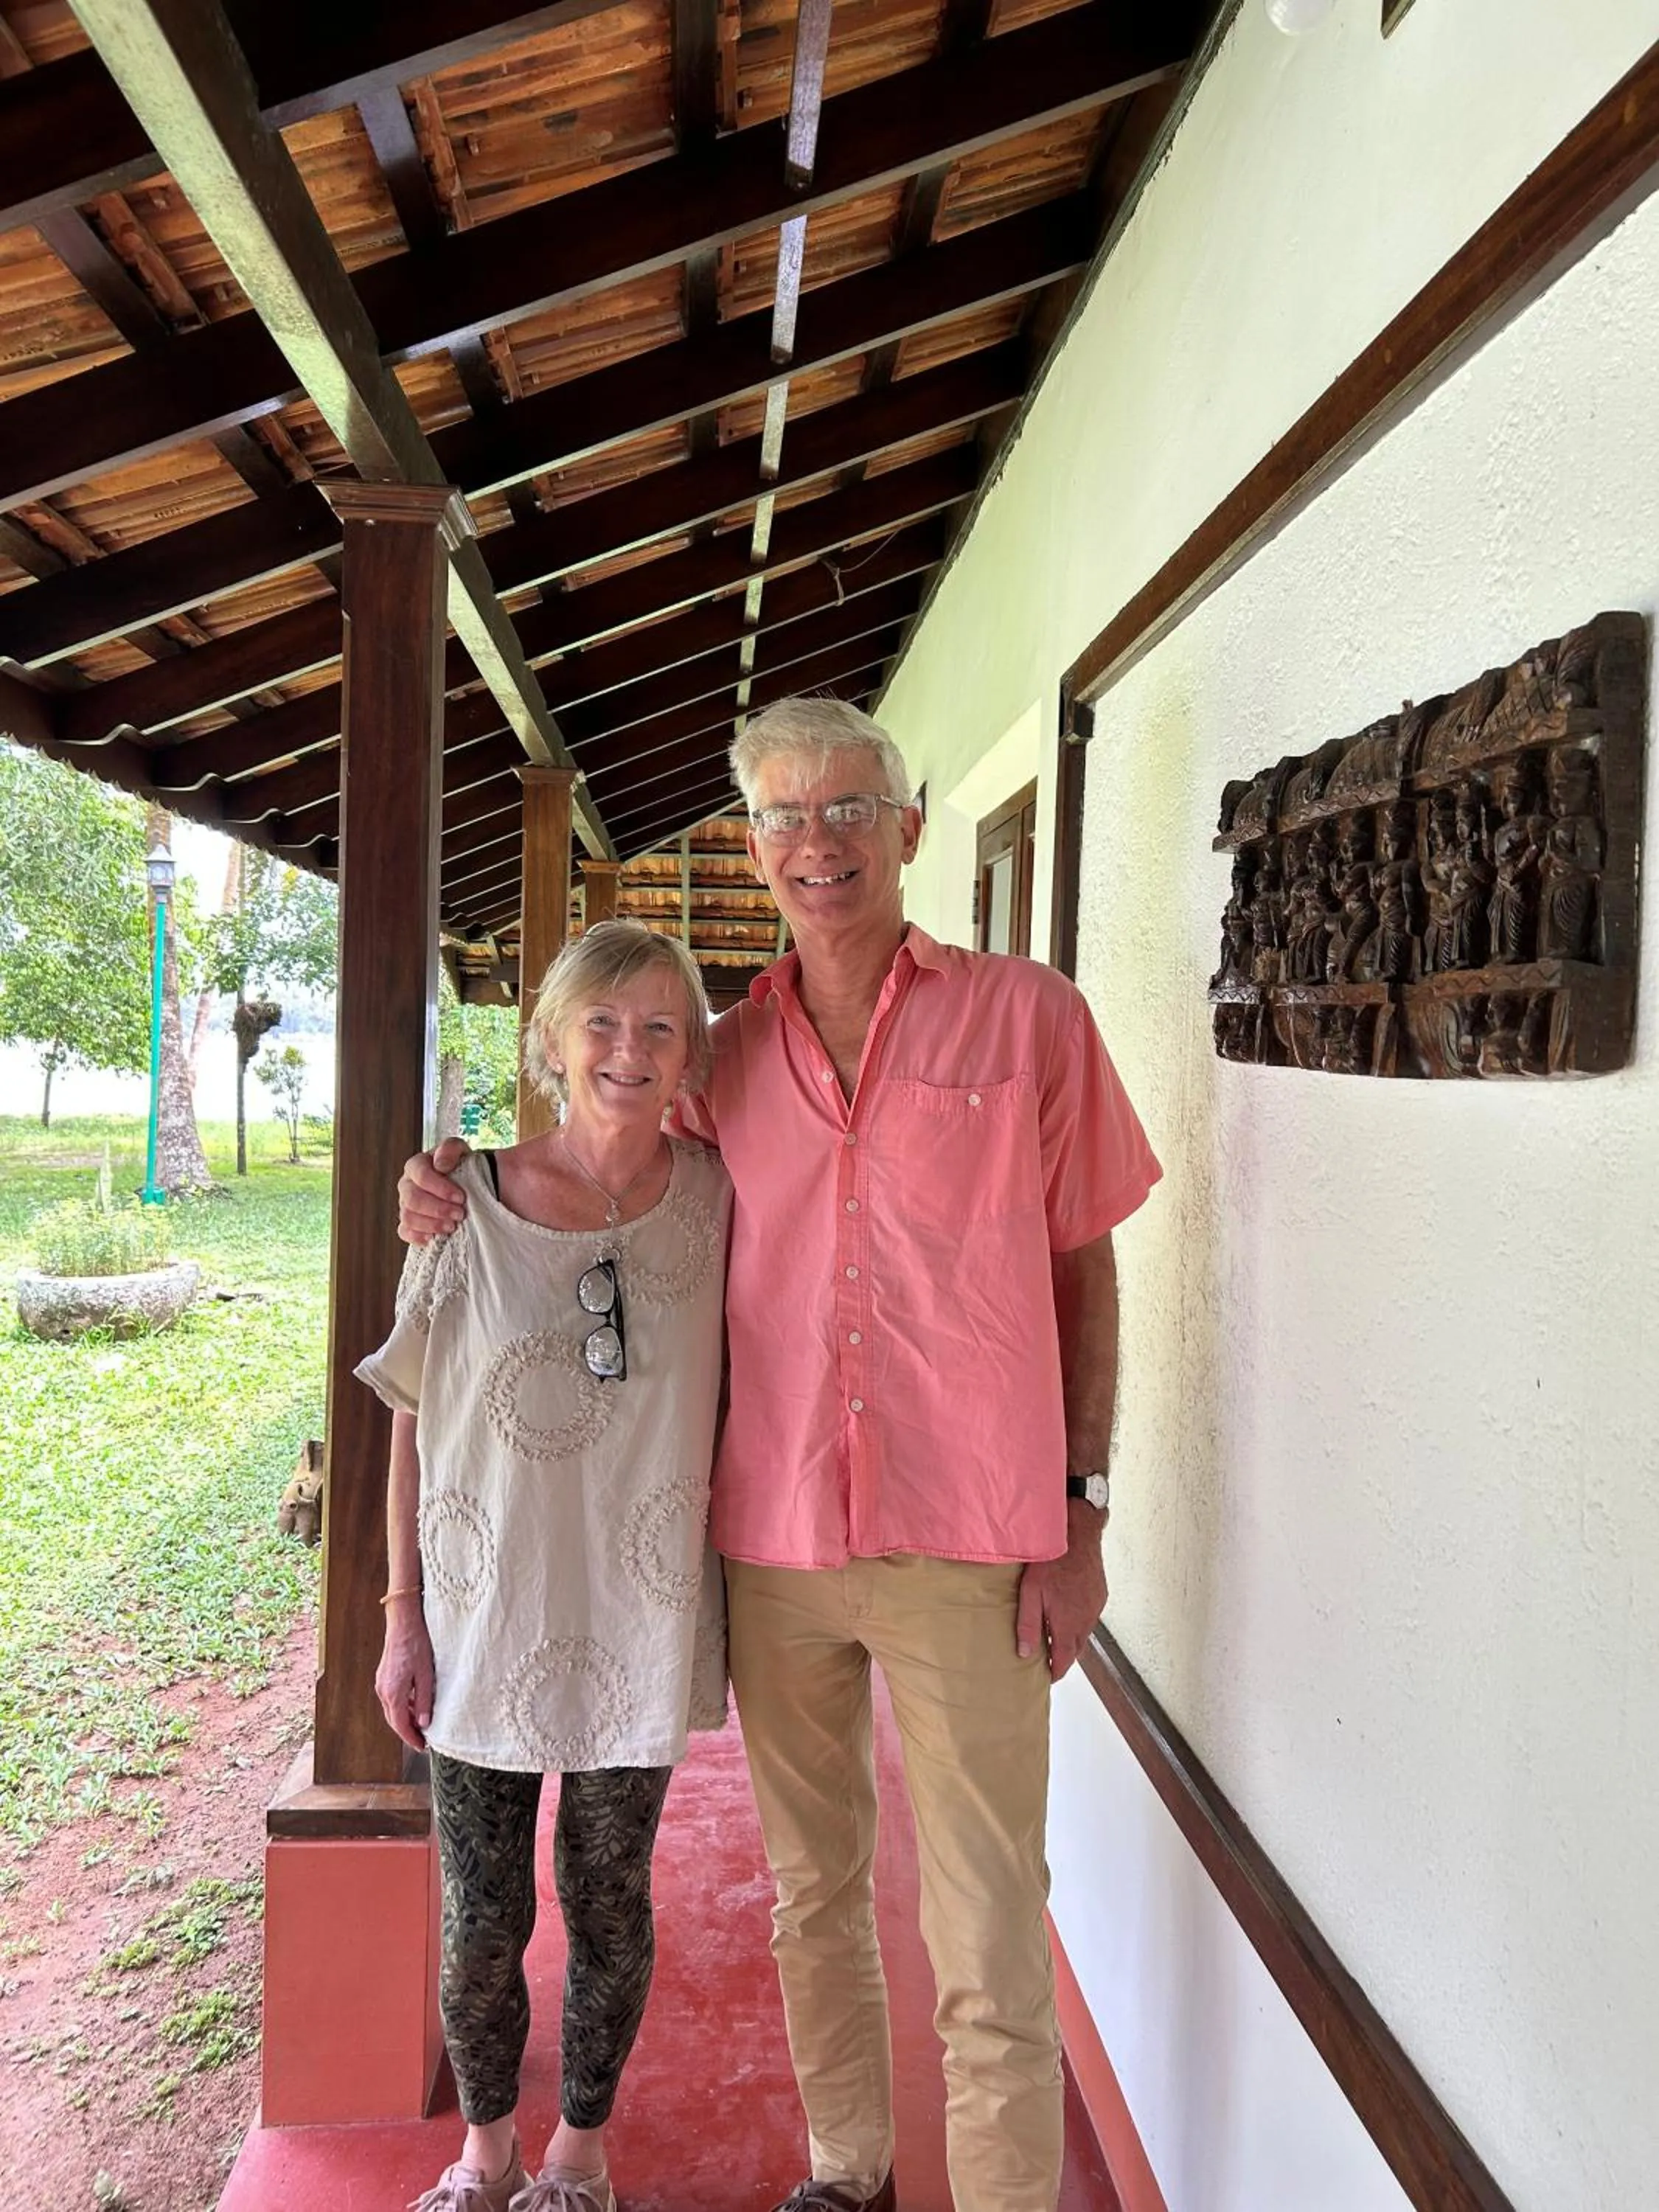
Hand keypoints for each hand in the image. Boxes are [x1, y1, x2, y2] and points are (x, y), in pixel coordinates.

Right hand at [375, 1604, 435, 1750]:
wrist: (403, 1622)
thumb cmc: (416, 1645)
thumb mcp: (426, 1675)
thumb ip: (424, 1701)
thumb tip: (425, 1723)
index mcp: (393, 1693)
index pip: (400, 1725)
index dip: (411, 1738)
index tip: (422, 1747)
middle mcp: (383, 1691)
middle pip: (394, 1720)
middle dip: (407, 1732)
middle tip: (422, 1741)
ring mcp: (381, 1684)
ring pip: (392, 1710)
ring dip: (405, 1719)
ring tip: (422, 1725)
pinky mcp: (383, 1677)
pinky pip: (392, 1699)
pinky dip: (403, 1707)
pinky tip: (415, 1706)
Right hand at [397, 1136, 471, 1244]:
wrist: (467, 1183)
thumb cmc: (461, 1166)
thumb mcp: (460, 1150)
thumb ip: (451, 1148)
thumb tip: (440, 1164)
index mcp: (417, 1165)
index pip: (421, 1175)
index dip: (440, 1188)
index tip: (461, 1197)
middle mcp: (407, 1184)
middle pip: (413, 1199)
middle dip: (437, 1209)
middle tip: (459, 1214)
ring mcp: (406, 1204)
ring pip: (408, 1217)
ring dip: (431, 1224)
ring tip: (451, 1227)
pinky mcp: (409, 1222)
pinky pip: (404, 1232)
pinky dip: (417, 1236)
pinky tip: (433, 1238)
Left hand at [1015, 1502, 1107, 1680]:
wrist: (1078, 1534)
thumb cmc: (1050, 1561)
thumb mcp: (1030, 1592)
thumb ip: (1027, 1624)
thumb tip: (1024, 1653)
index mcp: (1068, 1624)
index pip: (1064, 1659)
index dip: (1056, 1671)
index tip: (1048, 1678)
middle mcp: (1086, 1620)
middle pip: (1076, 1649)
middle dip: (1064, 1657)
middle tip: (1049, 1660)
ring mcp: (1096, 1607)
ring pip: (1084, 1632)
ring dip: (1072, 1638)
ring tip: (1056, 1637)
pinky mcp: (1100, 1594)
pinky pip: (1090, 1616)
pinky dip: (1080, 1621)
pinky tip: (1068, 1613)